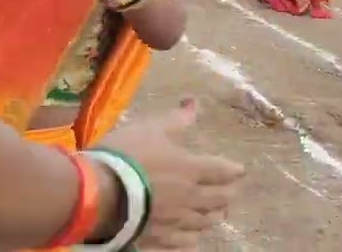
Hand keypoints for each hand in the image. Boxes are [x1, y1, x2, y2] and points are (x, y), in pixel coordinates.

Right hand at [98, 100, 244, 250]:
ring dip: (212, 216)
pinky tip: (193, 239)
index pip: (222, 171)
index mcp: (191, 169)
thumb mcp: (151, 129)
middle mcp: (190, 198)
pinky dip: (192, 239)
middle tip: (231, 193)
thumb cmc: (128, 155)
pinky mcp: (159, 238)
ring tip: (216, 215)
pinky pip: (183, 242)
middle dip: (227, 195)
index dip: (234, 170)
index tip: (240, 171)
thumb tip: (194, 104)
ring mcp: (175, 221)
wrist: (100, 194)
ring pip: (203, 223)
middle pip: (218, 200)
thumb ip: (176, 119)